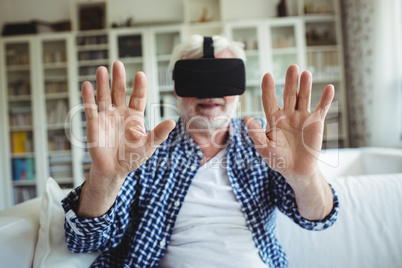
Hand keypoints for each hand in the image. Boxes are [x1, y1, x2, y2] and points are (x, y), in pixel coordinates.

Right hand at [82, 61, 174, 184]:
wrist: (114, 170)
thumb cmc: (132, 157)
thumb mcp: (149, 146)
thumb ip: (159, 134)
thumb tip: (173, 122)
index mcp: (135, 116)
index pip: (138, 97)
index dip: (139, 86)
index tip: (140, 75)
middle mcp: (120, 112)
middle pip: (119, 91)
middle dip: (118, 78)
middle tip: (118, 64)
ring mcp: (106, 117)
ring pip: (104, 96)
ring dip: (102, 83)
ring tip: (102, 69)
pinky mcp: (94, 124)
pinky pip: (91, 108)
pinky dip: (88, 97)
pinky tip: (87, 85)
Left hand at [245, 65, 333, 183]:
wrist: (296, 170)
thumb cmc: (277, 159)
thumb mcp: (264, 148)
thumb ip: (256, 134)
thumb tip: (246, 119)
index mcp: (273, 119)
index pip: (269, 100)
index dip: (268, 89)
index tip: (267, 76)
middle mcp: (288, 114)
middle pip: (289, 94)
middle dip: (290, 81)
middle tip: (292, 67)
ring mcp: (302, 117)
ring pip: (304, 97)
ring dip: (305, 86)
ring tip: (306, 74)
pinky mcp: (316, 122)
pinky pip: (321, 108)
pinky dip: (326, 99)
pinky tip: (329, 87)